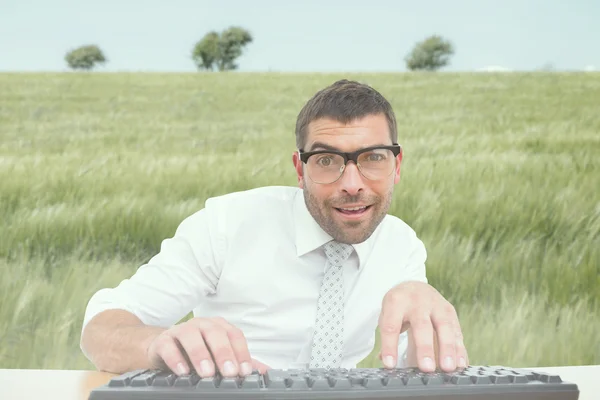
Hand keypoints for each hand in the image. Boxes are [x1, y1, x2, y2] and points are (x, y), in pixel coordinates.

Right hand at [146, 316, 269, 377]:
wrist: (164, 349)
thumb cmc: (197, 351)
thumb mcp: (219, 357)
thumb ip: (240, 362)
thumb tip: (265, 372)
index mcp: (219, 327)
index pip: (235, 335)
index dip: (241, 352)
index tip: (246, 371)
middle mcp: (202, 325)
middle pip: (215, 333)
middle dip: (223, 352)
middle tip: (229, 372)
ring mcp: (181, 330)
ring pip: (191, 336)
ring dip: (200, 354)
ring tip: (207, 373)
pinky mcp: (163, 341)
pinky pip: (169, 346)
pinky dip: (176, 358)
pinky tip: (182, 371)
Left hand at [378, 281, 467, 371]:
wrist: (414, 286)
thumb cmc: (398, 307)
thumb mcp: (387, 315)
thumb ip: (387, 337)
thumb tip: (385, 359)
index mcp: (396, 302)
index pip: (391, 326)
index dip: (390, 346)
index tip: (390, 365)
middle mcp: (417, 302)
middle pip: (421, 326)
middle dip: (424, 348)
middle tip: (426, 368)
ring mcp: (436, 305)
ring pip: (443, 326)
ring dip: (447, 349)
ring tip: (447, 368)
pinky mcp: (449, 310)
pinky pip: (456, 330)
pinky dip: (459, 348)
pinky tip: (460, 363)